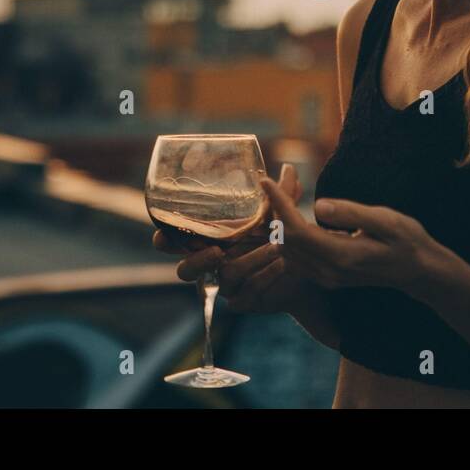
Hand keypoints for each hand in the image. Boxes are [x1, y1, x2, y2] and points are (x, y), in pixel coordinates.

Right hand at [151, 163, 310, 313]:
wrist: (305, 268)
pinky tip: (281, 265)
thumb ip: (281, 194)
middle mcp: (212, 264)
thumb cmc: (280, 236)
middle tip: (216, 251)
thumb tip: (288, 168)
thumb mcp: (279, 213)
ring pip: (224, 279)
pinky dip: (264, 277)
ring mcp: (225, 285)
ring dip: (249, 261)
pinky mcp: (242, 301)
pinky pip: (246, 294)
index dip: (164, 239)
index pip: (174, 241)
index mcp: (208, 239)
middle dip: (195, 262)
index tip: (163, 235)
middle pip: (185, 271)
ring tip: (274, 248)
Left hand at [260, 176, 445, 298]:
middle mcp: (329, 271)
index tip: (266, 180)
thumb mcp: (386, 220)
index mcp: (341, 256)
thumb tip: (318, 204)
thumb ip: (352, 213)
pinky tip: (295, 212)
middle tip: (277, 179)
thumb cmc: (407, 240)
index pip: (296, 230)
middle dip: (275, 208)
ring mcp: (327, 277)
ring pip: (286, 249)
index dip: (278, 204)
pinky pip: (296, 256)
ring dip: (279, 221)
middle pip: (285, 239)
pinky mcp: (327, 277)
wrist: (420, 272)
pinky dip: (288, 233)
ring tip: (284, 191)